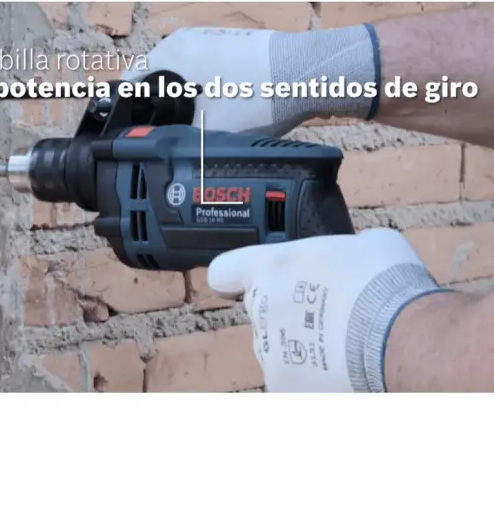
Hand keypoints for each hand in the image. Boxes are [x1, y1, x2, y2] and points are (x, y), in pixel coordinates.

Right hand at [121, 25, 379, 135]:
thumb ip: (177, 138)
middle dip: (157, 106)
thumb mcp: (210, 129)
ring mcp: (212, 41)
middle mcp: (187, 40)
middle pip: (157, 79)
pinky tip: (215, 110)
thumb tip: (162, 150)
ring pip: (183, 76)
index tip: (131, 128)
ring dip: (182, 99)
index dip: (129, 108)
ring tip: (190, 125)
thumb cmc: (258, 96)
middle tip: (161, 132)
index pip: (132, 81)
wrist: (309, 74)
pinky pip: (205, 71)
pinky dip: (203, 91)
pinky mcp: (233, 48)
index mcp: (172, 54)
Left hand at [208, 228, 446, 391]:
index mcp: (271, 268)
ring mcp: (270, 352)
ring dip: (302, 349)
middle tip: (328, 314)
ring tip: (345, 346)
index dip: (233, 276)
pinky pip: (295, 382)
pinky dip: (315, 380)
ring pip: (278, 350)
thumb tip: (352, 258)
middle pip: (262, 313)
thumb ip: (341, 250)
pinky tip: (346, 371)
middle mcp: (262, 309)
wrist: (405, 336)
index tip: (242, 283)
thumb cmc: (385, 283)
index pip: (224, 271)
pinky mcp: (286, 388)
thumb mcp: (366, 243)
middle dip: (287, 314)